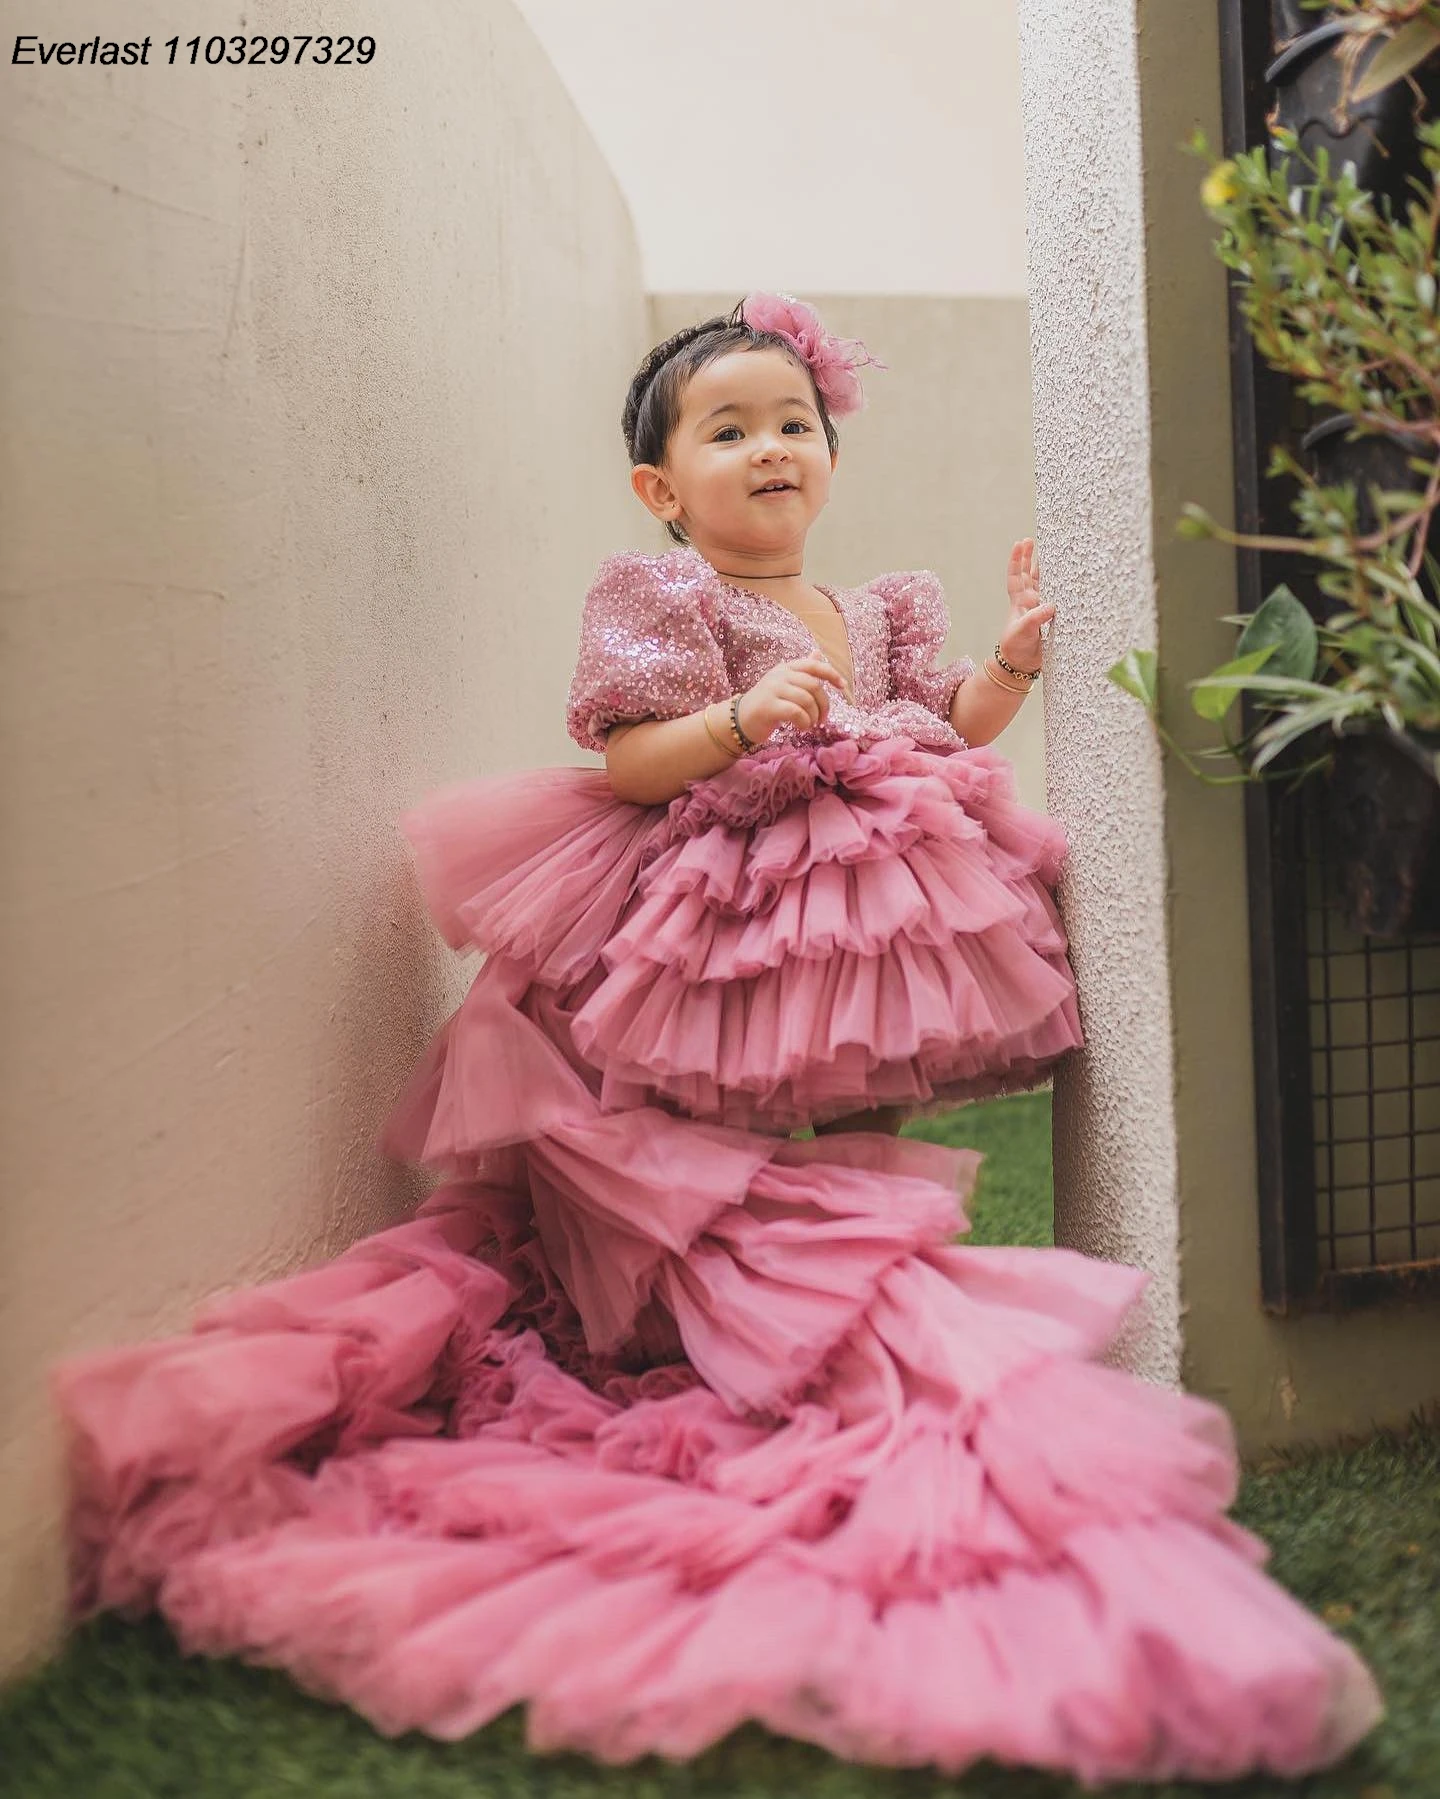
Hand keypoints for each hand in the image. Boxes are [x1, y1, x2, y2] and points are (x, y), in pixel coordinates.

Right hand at [737, 653, 849, 741]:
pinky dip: (804, 722)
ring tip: (810, 724)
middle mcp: (780, 675)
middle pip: (814, 685)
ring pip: (806, 700)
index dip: (831, 674)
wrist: (739, 720)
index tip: (843, 686)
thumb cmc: (767, 703)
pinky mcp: (768, 706)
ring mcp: (773, 690)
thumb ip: (802, 671)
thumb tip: (818, 653)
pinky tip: (802, 727)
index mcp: (786, 668)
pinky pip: (796, 712)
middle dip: (824, 704)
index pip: (813, 665)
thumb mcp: (785, 683)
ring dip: (813, 716)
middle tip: (822, 719)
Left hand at [998, 538, 1054, 673]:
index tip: (1019, 544)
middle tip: (1032, 540)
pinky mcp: (1050, 616)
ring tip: (1051, 553)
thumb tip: (1051, 606)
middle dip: (1029, 557)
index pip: (1016, 576)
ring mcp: (1040, 608)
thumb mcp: (1023, 631)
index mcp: (1019, 602)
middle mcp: (1029, 601)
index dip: (1016, 560)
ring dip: (1044, 569)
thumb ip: (1036, 618)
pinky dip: (1060, 586)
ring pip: (1041, 583)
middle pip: (1028, 574)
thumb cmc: (1017, 648)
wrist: (1022, 665)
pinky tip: (1068, 578)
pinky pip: (1055, 596)